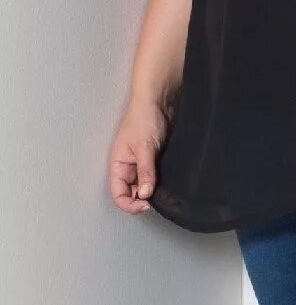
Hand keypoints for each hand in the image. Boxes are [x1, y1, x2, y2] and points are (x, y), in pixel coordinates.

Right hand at [108, 97, 171, 214]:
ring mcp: (141, 163)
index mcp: (118, 165)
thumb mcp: (144, 147)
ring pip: (145, 186)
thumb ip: (145, 171)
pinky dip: (160, 181)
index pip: (118, 195)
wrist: (159, 100)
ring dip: (153, 190)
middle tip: (158, 198)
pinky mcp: (154, 158)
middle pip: (132, 193)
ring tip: (163, 188)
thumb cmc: (143, 117)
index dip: (130, 204)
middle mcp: (128, 166)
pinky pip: (155, 176)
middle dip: (143, 199)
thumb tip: (145, 195)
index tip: (146, 204)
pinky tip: (168, 180)